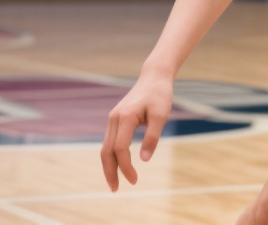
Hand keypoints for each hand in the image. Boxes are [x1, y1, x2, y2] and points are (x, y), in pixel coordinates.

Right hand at [101, 70, 173, 190]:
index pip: (120, 149)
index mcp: (125, 117)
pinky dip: (111, 156)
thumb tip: (144, 160)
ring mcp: (112, 118)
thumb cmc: (160, 95)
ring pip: (105, 147)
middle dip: (110, 172)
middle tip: (115, 189)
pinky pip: (109, 141)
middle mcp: (114, 119)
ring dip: (109, 166)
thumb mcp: (161, 115)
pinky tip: (118, 165)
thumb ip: (153, 136)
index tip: (135, 180)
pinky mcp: (115, 119)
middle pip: (106, 151)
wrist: (154, 77)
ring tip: (115, 182)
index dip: (126, 167)